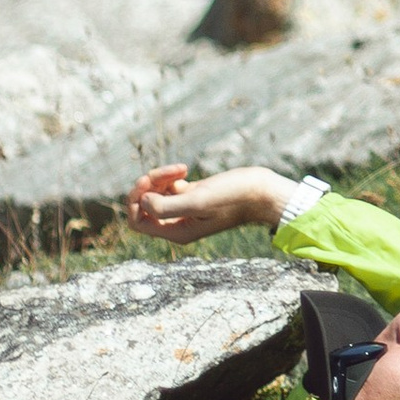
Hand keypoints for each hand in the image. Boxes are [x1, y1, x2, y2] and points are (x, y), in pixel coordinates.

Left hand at [122, 164, 297, 243]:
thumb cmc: (234, 197)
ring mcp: (185, 209)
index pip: (138, 222)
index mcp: (176, 231)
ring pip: (155, 193)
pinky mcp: (193, 195)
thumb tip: (142, 201)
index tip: (150, 185)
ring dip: (160, 177)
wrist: (262, 191)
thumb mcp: (199, 201)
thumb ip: (166, 206)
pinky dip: (170, 175)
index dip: (137, 202)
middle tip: (167, 173)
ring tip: (180, 168)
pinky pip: (168, 187)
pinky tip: (185, 169)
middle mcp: (178, 223)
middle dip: (148, 186)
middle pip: (144, 206)